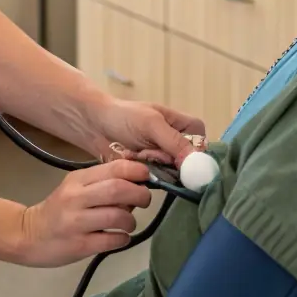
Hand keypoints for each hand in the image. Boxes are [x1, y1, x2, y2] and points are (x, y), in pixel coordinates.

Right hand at [19, 159, 152, 266]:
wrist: (28, 235)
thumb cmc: (59, 210)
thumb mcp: (76, 188)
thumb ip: (102, 182)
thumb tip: (138, 181)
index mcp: (77, 180)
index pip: (115, 168)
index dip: (138, 171)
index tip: (146, 178)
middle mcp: (76, 198)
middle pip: (119, 189)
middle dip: (140, 195)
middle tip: (144, 201)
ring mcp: (77, 223)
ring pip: (119, 216)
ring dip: (131, 221)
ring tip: (127, 223)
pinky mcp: (80, 245)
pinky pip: (113, 241)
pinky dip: (123, 239)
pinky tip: (118, 238)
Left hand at [86, 97, 205, 166]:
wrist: (95, 126)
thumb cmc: (125, 117)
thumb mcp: (151, 124)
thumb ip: (174, 140)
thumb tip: (196, 162)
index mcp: (184, 125)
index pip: (201, 143)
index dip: (192, 152)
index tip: (174, 153)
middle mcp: (178, 143)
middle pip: (187, 163)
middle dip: (166, 160)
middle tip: (147, 151)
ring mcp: (165, 159)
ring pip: (172, 172)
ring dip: (154, 165)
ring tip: (137, 153)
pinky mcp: (152, 171)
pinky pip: (157, 179)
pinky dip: (145, 172)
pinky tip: (132, 160)